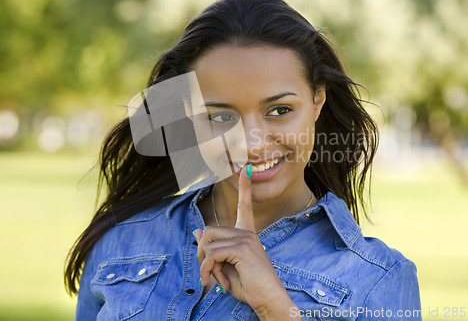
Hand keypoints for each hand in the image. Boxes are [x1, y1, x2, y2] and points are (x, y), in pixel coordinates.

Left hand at [193, 165, 290, 312]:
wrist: (269, 300)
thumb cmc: (250, 286)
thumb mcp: (227, 267)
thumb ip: (214, 249)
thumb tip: (197, 230)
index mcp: (247, 234)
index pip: (245, 205)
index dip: (245, 185)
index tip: (246, 167)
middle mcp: (247, 233)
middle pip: (209, 230)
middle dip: (201, 253)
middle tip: (209, 273)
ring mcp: (246, 239)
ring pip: (207, 242)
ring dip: (205, 264)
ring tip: (216, 279)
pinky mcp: (242, 249)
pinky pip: (211, 254)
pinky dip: (208, 270)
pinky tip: (218, 283)